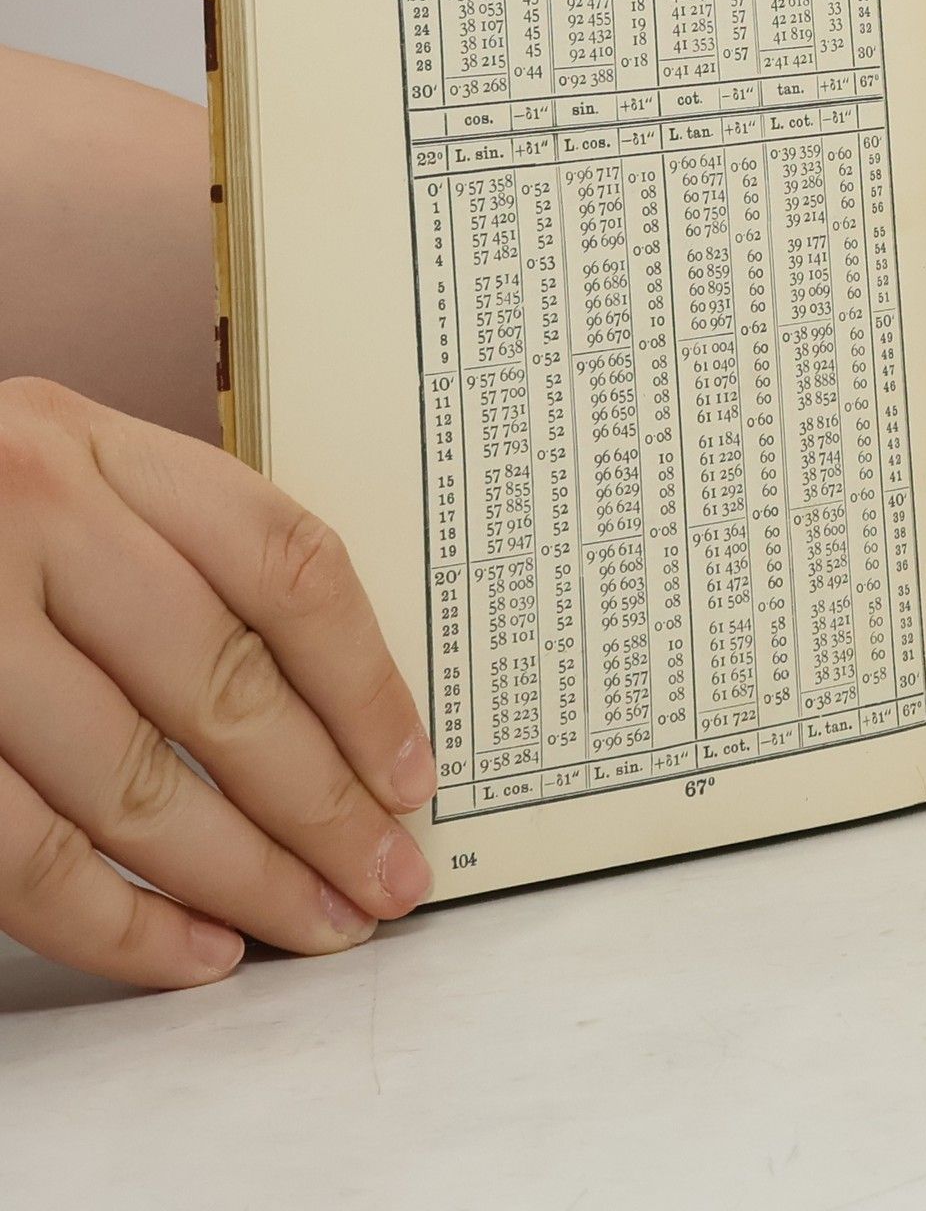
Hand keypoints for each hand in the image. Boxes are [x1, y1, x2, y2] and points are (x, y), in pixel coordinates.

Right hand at [0, 376, 434, 987]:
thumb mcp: (54, 479)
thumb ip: (165, 551)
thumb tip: (329, 707)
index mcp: (93, 445)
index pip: (283, 564)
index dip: (366, 681)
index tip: (414, 771)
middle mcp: (27, 513)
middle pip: (224, 683)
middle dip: (323, 804)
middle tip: (389, 879)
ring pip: (132, 780)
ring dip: (241, 875)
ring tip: (315, 925)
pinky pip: (19, 851)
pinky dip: (115, 921)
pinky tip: (193, 952)